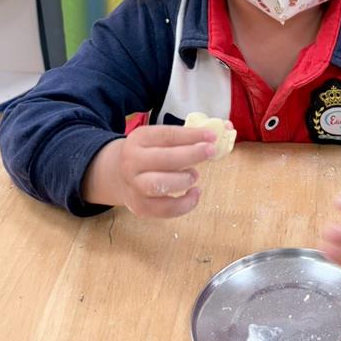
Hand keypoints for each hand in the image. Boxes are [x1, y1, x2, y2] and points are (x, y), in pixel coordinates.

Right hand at [82, 123, 231, 217]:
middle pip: (162, 159)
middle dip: (190, 155)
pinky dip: (185, 204)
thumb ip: (185, 138)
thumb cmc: (149, 154)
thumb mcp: (158, 140)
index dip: (191, 135)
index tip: (212, 136)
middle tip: (210, 152)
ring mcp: (134, 186)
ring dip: (183, 180)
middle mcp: (132, 162)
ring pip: (158, 185)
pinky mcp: (140, 207)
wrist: (118, 175)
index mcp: (139, 139)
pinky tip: (194, 194)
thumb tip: (223, 130)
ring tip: (194, 175)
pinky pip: (164, 210)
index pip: (166, 135)